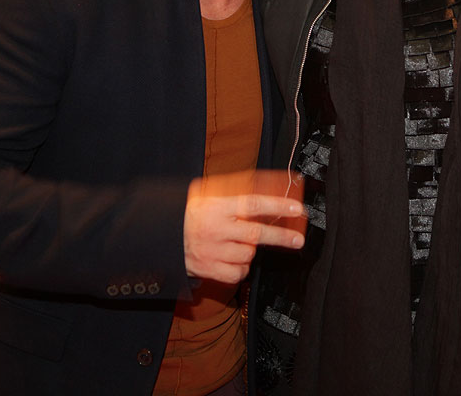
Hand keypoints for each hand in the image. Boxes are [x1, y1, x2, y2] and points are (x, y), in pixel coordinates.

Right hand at [183, 169, 305, 283]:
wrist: (162, 235)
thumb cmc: (189, 212)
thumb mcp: (208, 194)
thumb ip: (235, 192)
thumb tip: (266, 187)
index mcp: (216, 207)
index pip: (253, 205)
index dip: (277, 207)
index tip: (296, 209)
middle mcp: (215, 230)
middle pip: (256, 235)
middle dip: (281, 237)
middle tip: (298, 240)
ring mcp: (212, 252)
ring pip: (247, 255)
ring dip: (250, 250)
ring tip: (238, 242)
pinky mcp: (208, 270)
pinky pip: (237, 273)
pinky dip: (241, 268)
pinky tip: (232, 258)